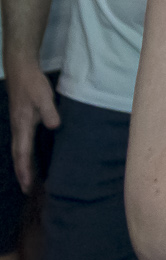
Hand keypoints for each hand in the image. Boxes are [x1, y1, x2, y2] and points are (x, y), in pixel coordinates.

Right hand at [3, 54, 58, 192]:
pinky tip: (29, 156)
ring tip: (27, 179)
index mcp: (22, 125)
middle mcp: (18, 128)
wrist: (20, 69)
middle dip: (22, 173)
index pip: (22, 153)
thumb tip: (54, 126)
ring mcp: (18, 124)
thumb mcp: (43, 97)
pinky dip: (24, 153)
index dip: (24, 170)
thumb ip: (49, 112)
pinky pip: (22, 142)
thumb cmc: (32, 83)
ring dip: (22, 165)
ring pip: (19, 149)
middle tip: (27, 190)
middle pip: (18, 155)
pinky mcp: (22, 119)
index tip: (26, 185)